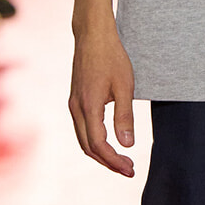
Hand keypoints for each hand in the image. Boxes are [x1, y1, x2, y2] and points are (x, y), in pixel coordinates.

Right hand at [69, 24, 136, 176]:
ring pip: (83, 139)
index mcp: (89, 106)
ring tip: (121, 160)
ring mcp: (73, 104)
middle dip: (108, 162)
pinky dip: (94, 141)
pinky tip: (109, 142)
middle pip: (88, 147)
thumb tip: (127, 144)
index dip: (114, 161)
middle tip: (129, 169)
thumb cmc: (111, 57)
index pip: (99, 145)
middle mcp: (76, 108)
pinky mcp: (76, 99)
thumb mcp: (125, 85)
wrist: (92, 35)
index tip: (130, 168)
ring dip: (101, 153)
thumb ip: (125, 116)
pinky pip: (82, 128)